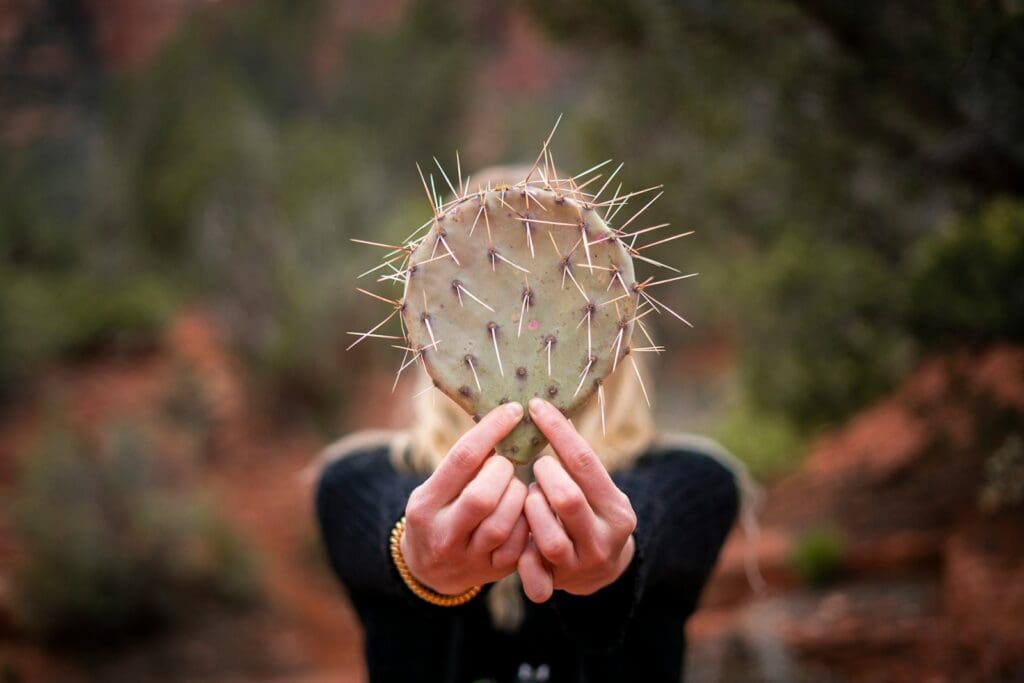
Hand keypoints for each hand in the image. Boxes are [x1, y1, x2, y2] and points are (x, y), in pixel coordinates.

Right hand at [402, 402, 529, 594]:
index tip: (513, 411)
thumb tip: (503, 421)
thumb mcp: (435, 489)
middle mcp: (443, 534)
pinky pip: (520, 544)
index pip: (462, 459)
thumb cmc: (438, 514)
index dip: (492, 431)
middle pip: (482, 497)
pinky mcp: (493, 571)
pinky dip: (527, 521)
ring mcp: (469, 557)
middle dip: (503, 472)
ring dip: (517, 496)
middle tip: (505, 465)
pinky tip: (523, 510)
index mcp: (425, 505)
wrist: (429, 571)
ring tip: (514, 487)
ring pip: (503, 523)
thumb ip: (463, 466)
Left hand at [517, 398, 637, 602]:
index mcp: (617, 509)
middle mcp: (604, 539)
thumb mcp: (597, 490)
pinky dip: (522, 556)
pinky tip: (519, 537)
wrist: (601, 569)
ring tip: (530, 499)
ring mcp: (581, 565)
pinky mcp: (558, 584)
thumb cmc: (591, 512)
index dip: (557, 431)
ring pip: (548, 537)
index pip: (585, 462)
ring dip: (531, 511)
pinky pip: (534, 574)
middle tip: (537, 466)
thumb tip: (543, 409)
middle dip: (544, 476)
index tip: (535, 407)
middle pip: (567, 499)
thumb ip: (577, 465)